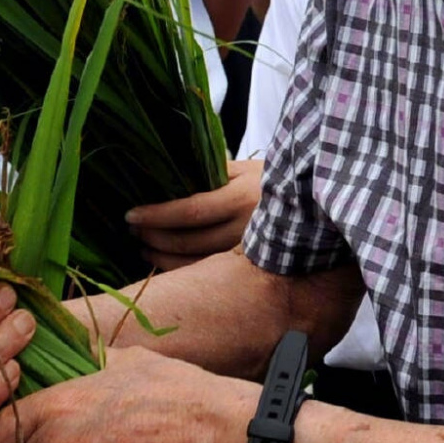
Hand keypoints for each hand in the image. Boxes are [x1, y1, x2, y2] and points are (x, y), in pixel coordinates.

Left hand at [126, 160, 262, 269]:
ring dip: (163, 258)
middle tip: (132, 231)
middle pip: (189, 241)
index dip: (157, 216)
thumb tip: (165, 176)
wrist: (312, 200)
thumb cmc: (271, 179)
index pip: (190, 212)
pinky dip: (182, 271)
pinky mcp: (250, 266)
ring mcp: (250, 251)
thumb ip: (209, 173)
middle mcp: (247, 228)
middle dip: (154, 238)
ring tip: (143, 247)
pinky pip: (210, 274)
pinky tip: (164, 263)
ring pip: (197, 263)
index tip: (131, 215)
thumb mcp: (243, 168)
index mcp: (242, 197)